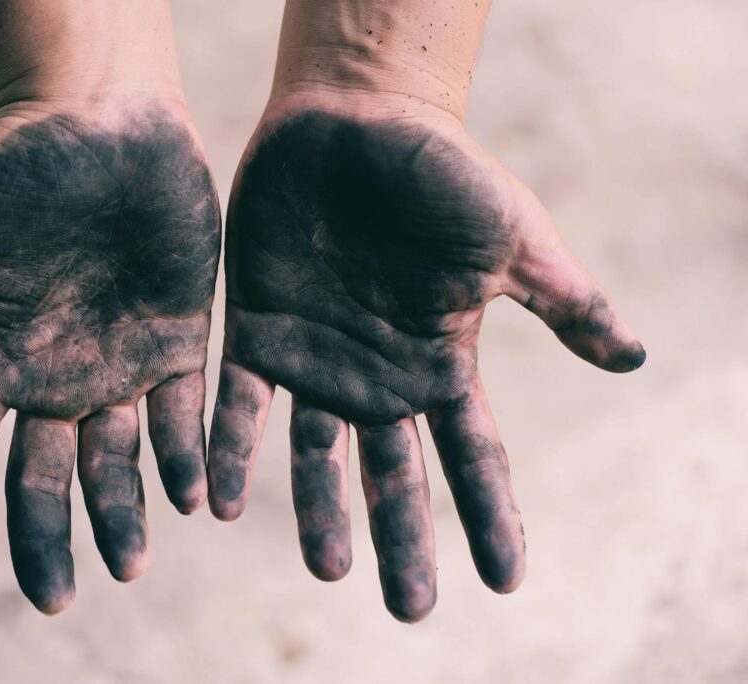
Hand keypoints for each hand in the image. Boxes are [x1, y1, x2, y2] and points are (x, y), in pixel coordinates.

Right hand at [0, 100, 220, 612]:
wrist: (104, 122)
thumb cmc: (13, 162)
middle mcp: (55, 377)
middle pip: (44, 480)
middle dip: (48, 540)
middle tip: (59, 600)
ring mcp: (119, 365)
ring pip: (118, 463)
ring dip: (124, 513)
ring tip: (131, 563)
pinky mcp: (177, 343)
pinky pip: (185, 416)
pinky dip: (188, 459)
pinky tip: (194, 498)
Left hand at [207, 96, 644, 620]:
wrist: (355, 120)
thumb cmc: (440, 173)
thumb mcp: (511, 237)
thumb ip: (562, 301)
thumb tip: (633, 358)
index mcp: (439, 360)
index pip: (472, 453)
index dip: (491, 516)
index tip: (505, 581)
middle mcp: (376, 375)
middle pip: (395, 474)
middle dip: (403, 538)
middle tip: (410, 607)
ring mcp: (315, 361)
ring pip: (316, 456)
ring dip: (320, 513)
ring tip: (327, 566)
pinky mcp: (258, 334)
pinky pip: (241, 407)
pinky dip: (232, 453)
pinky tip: (219, 503)